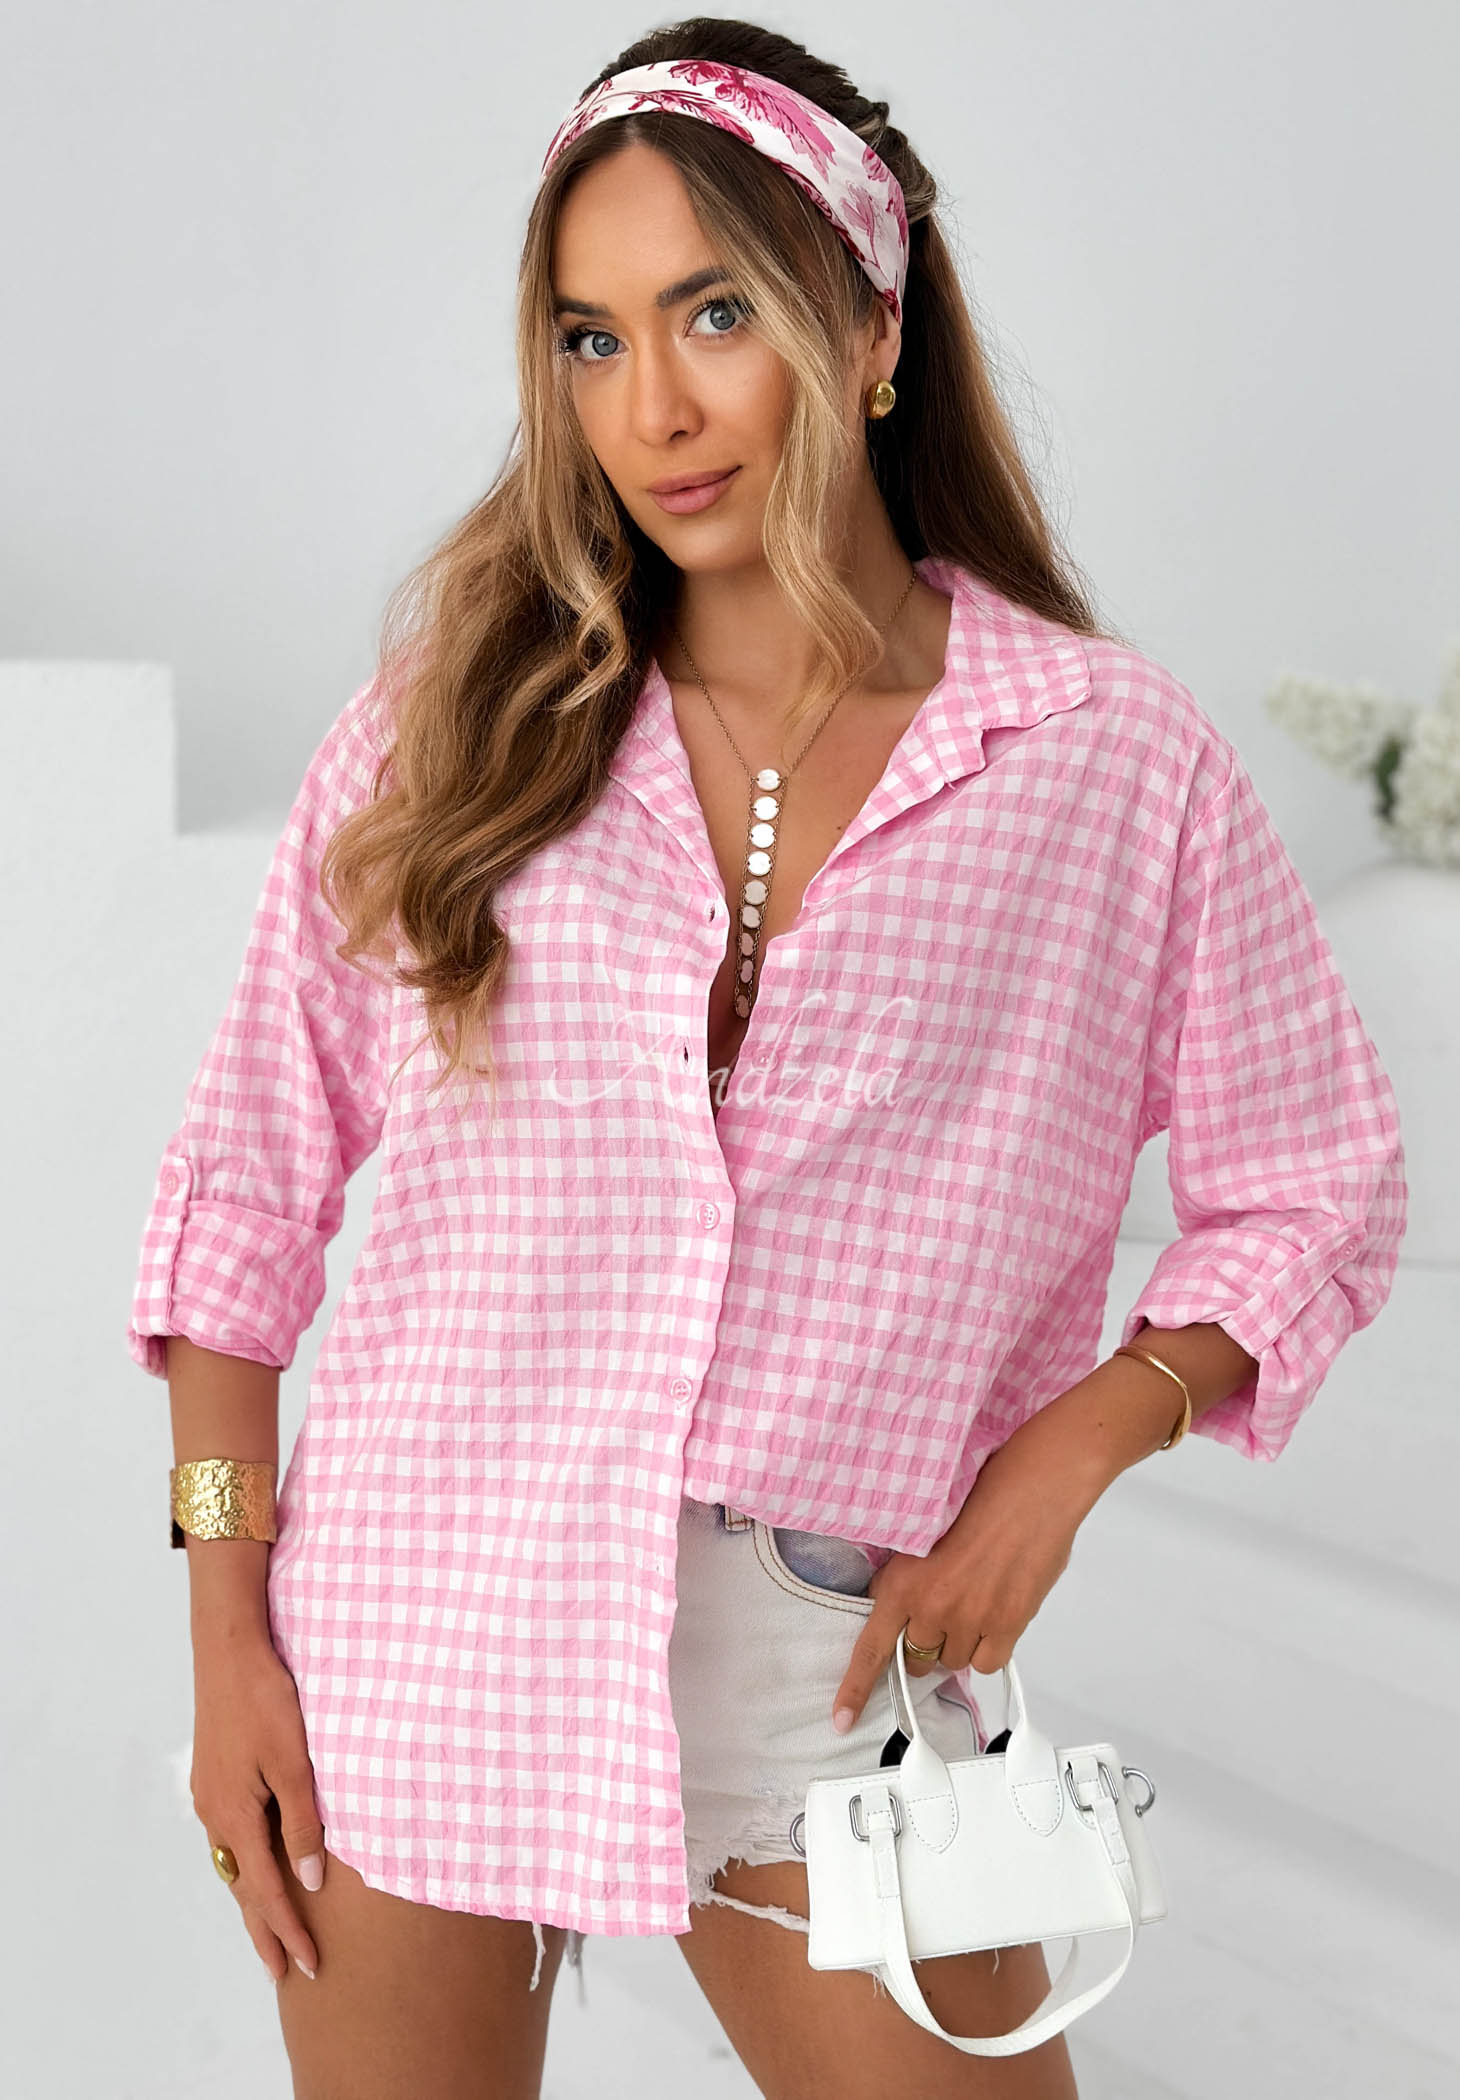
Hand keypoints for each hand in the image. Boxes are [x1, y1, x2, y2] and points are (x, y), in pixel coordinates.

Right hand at [189, 1633, 327, 1982]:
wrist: (229, 1650)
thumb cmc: (266, 1702)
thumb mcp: (294, 1764)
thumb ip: (302, 1824)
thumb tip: (308, 1882)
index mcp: (235, 1816)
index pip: (265, 1891)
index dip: (287, 1931)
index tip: (306, 1966)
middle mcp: (215, 1814)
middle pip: (240, 1888)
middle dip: (263, 1929)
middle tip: (281, 1971)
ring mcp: (209, 1795)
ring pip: (231, 1863)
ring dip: (252, 1898)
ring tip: (269, 1929)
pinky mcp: (212, 1776)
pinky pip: (228, 1836)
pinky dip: (244, 1863)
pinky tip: (254, 1864)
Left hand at [829, 1418, 1088, 1733]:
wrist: (1033, 1488)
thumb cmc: (983, 1494)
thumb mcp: (924, 1531)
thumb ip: (912, 1577)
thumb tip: (909, 1606)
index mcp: (903, 1580)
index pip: (872, 1648)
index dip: (855, 1688)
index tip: (841, 1718)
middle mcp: (933, 1605)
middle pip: (916, 1657)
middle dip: (923, 1642)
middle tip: (941, 1612)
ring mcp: (971, 1618)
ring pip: (953, 1661)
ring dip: (957, 1643)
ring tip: (973, 1602)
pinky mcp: (1008, 1624)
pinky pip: (987, 1662)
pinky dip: (988, 1648)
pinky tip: (994, 1617)